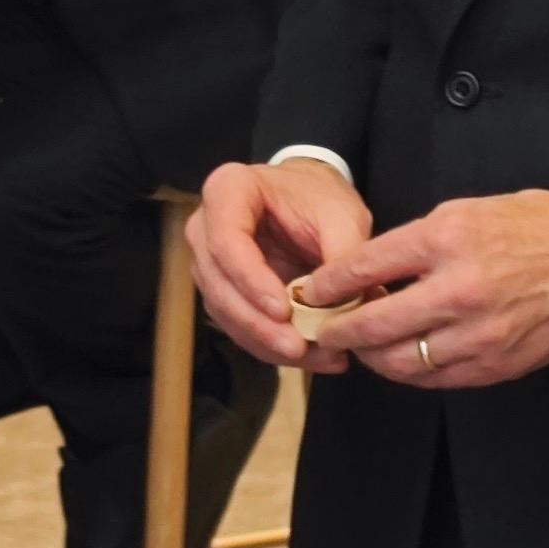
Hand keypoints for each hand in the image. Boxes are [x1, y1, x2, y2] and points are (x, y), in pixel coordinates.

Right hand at [190, 159, 373, 374]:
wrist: (310, 200)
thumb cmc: (321, 199)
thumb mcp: (342, 216)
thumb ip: (344, 253)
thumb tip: (343, 304)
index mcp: (228, 190)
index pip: (225, 240)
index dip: (250, 279)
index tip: (284, 310)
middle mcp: (205, 226)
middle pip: (219, 283)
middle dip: (258, 323)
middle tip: (300, 347)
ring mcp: (207, 262)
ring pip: (224, 312)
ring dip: (266, 342)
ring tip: (317, 356)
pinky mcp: (221, 293)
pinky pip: (237, 326)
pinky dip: (270, 347)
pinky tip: (309, 357)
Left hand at [310, 188, 548, 390]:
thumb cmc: (535, 227)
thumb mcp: (466, 211)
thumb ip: (416, 242)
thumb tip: (370, 270)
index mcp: (447, 240)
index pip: (366, 267)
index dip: (329, 284)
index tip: (312, 291)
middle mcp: (459, 290)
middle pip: (373, 324)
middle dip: (337, 330)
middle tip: (322, 330)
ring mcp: (479, 334)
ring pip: (400, 361)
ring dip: (371, 356)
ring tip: (360, 346)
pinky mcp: (497, 364)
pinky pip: (436, 379)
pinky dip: (410, 372)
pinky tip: (400, 359)